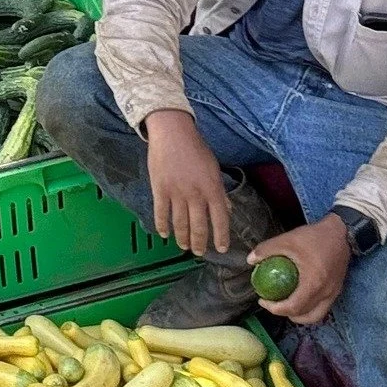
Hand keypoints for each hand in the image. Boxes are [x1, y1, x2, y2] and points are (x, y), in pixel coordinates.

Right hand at [144, 109, 228, 256]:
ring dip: (182, 237)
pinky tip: (164, 234)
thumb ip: (220, 192)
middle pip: (199, 225)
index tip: (221, 249)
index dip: (221, 236)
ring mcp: (176, 193)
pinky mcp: (160, 190)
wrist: (172, 133)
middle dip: (200, 242)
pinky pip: (161, 213)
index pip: (220, 218)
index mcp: (212, 188)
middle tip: (199, 252)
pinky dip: (162, 225)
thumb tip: (227, 210)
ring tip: (184, 246)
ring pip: (180, 223)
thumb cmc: (196, 149)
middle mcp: (196, 194)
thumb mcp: (214, 168)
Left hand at [249, 216, 350, 325]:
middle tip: (271, 303)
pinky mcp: (336, 290)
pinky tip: (299, 300)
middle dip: (284, 313)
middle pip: (304, 315)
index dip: (275, 309)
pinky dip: (309, 309)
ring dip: (299, 315)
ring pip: (315, 316)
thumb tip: (250, 260)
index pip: (293, 307)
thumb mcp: (287, 240)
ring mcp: (333, 293)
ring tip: (285, 306)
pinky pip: (322, 308)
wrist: (341, 233)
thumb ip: (267, 249)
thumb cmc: (315, 237)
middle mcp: (326, 293)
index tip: (263, 300)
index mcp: (314, 283)